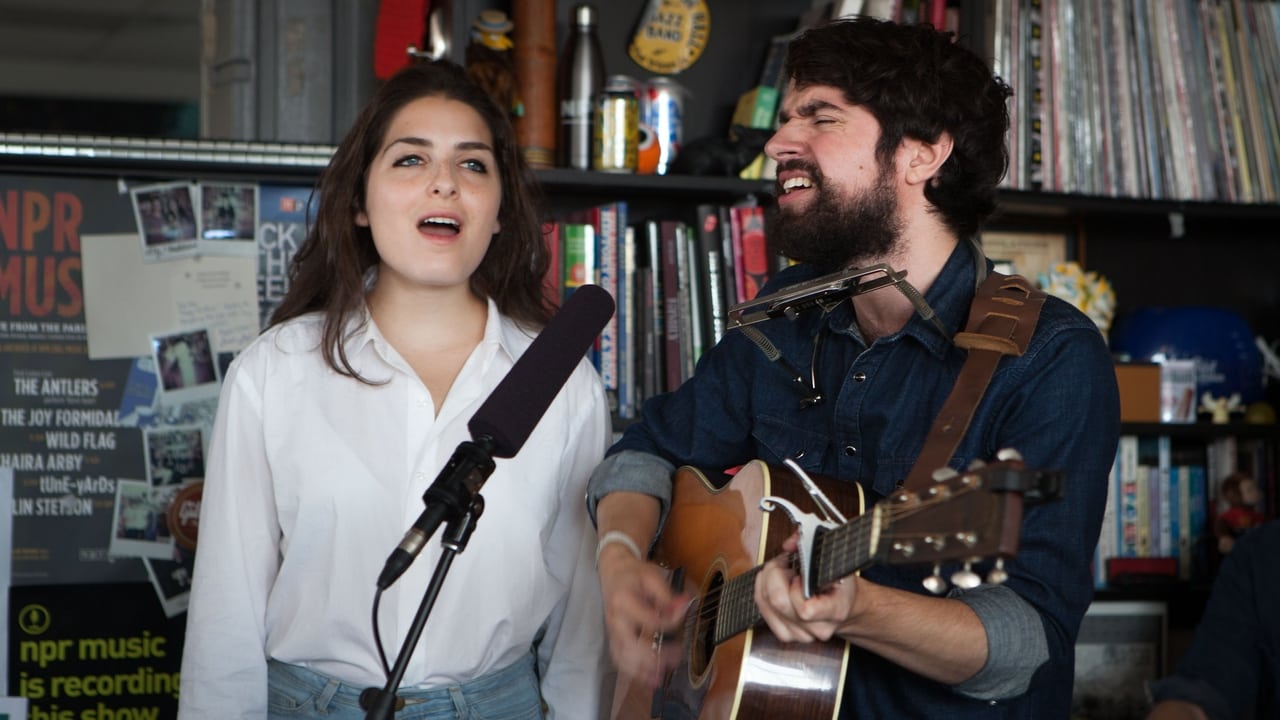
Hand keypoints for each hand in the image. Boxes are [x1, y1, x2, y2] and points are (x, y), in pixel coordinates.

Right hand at [597, 543, 688, 687]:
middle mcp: (615, 619)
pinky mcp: (613, 638)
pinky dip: (632, 672)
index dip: (670, 622)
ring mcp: (612, 631)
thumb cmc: (634, 574)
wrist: (614, 571)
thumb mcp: (652, 576)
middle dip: (653, 657)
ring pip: (623, 657)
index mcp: (623, 601)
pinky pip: (619, 659)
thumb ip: (666, 595)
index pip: (650, 620)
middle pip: (631, 645)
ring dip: (641, 670)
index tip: (683, 614)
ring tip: (659, 679)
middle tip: (676, 658)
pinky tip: (646, 679)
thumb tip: (683, 606)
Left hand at [754, 531, 855, 642]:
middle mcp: (818, 628)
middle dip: (776, 575)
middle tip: (785, 565)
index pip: (805, 610)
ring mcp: (801, 635)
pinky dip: (763, 593)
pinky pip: (763, 611)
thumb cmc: (839, 583)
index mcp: (836, 610)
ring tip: (783, 574)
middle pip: (779, 603)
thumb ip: (813, 545)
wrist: (844, 605)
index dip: (796, 588)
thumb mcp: (835, 560)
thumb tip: (789, 544)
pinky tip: (775, 585)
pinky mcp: (786, 635)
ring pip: (767, 606)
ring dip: (768, 583)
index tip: (801, 575)